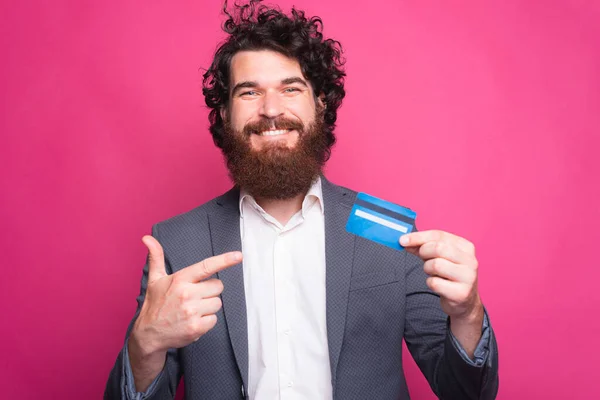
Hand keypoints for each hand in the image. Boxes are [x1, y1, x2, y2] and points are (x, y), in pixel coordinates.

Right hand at [131, 235, 242, 355]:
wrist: (149, 334)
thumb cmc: (155, 304)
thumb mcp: (155, 279)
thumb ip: (156, 257)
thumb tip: (147, 238)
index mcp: (180, 279)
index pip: (206, 266)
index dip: (224, 260)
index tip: (238, 256)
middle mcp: (187, 294)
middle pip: (218, 286)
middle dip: (210, 291)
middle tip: (195, 297)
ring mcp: (192, 312)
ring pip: (218, 303)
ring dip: (208, 306)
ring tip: (192, 310)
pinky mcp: (196, 327)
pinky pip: (214, 319)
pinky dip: (206, 321)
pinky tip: (193, 321)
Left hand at [400, 230, 481, 319]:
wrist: (464, 301)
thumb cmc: (450, 275)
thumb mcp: (440, 257)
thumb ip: (423, 247)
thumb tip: (405, 241)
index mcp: (466, 247)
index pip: (439, 235)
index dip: (418, 237)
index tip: (403, 240)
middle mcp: (470, 260)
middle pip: (438, 248)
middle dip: (424, 252)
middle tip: (423, 258)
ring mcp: (467, 277)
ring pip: (435, 264)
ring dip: (427, 269)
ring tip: (433, 273)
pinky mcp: (461, 293)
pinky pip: (434, 283)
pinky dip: (430, 283)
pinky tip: (438, 284)